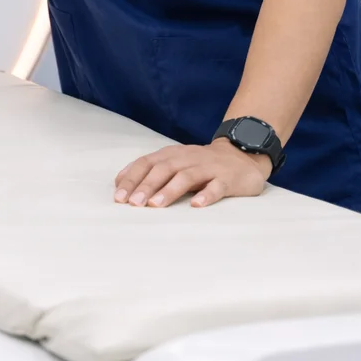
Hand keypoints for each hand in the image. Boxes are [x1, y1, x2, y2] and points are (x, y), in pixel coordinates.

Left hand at [113, 140, 270, 209]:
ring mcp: (208, 167)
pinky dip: (206, 195)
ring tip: (156, 205)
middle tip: (133, 203)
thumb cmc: (200, 164)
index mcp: (171, 155)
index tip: (118, 197)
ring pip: (187, 176)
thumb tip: (120, 184)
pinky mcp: (228, 178)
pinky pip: (217, 186)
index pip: (146, 164)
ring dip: (169, 190)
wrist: (242, 155)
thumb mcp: (174, 163)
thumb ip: (150, 171)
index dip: (131, 179)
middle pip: (163, 169)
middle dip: (146, 186)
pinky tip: (196, 205)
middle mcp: (187, 158)